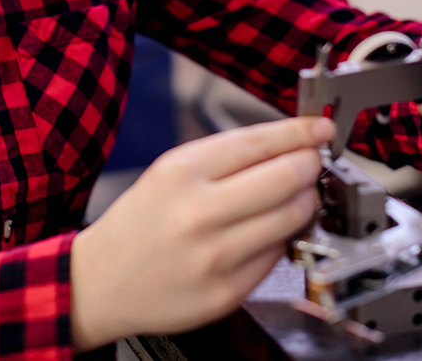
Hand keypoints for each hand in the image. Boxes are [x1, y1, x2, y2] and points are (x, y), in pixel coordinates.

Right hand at [70, 116, 335, 351]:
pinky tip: (268, 230)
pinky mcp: (227, 292)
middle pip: (286, 177)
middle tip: (311, 161)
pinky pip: (278, 255)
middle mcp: (198, 213)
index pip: (258, 142)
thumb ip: (226, 157)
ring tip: (295, 194)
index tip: (319, 129)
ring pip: (292, 217)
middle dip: (309, 164)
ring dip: (305, 200)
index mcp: (181, 172)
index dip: (299, 132)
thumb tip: (286, 145)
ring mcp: (215, 256)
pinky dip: (283, 237)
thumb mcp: (169, 171)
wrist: (103, 281)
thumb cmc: (139, 221)